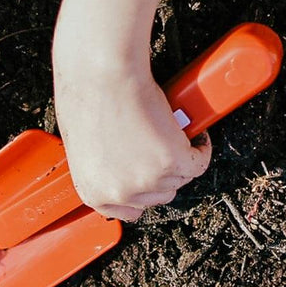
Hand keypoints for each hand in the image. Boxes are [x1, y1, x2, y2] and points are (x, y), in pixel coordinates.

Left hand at [53, 61, 211, 220]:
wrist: (101, 75)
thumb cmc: (86, 97)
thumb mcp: (84, 145)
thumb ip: (104, 166)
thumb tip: (122, 166)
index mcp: (94, 191)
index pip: (127, 211)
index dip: (142, 194)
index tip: (149, 182)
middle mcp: (121, 192)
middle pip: (159, 195)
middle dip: (163, 174)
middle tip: (161, 149)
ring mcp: (148, 179)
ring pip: (179, 178)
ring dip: (181, 160)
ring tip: (173, 137)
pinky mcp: (172, 160)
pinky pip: (198, 163)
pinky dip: (201, 149)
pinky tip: (195, 136)